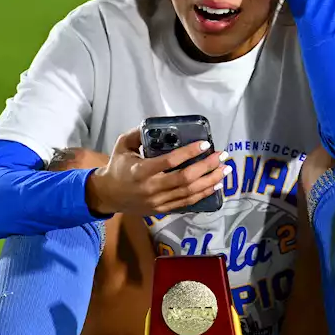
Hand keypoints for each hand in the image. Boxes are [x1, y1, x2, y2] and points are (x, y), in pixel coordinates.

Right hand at [86, 127, 227, 215]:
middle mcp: (151, 188)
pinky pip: (187, 202)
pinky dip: (203, 194)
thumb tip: (155, 125)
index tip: (205, 145)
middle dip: (206, 167)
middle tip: (221, 156)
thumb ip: (137, 134)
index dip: (189, 153)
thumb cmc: (118, 167)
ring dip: (210, 180)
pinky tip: (215, 184)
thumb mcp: (122, 146)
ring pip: (189, 192)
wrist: (109, 195)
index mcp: (140, 171)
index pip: (169, 162)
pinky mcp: (163, 209)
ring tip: (224, 169)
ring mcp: (158, 201)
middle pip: (185, 179)